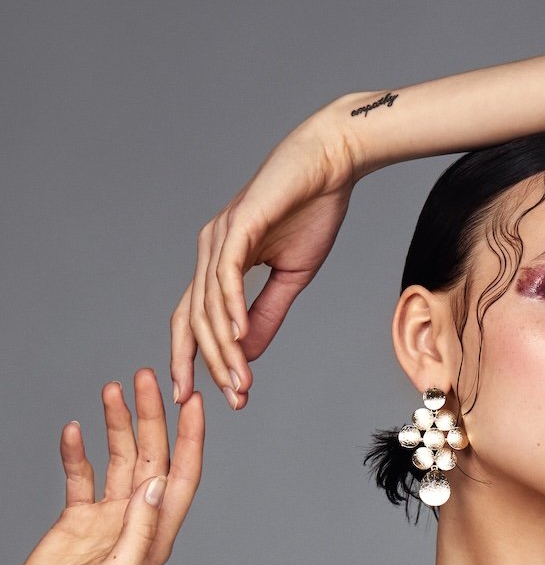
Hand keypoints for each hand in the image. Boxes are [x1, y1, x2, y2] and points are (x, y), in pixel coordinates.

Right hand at [0, 369, 204, 564]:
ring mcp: (109, 519)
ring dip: (119, 425)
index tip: (194, 402)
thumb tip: (158, 482)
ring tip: (114, 388)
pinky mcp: (78, 520)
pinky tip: (76, 428)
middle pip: (153, 457)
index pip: (182, 476)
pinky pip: (81, 475)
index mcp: (157, 536)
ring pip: (119, 459)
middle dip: (153, 416)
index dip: (190, 438)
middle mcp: (139, 522)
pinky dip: (79, 451)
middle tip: (146, 376)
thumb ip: (141, 529)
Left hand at [170, 109, 357, 409]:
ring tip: (240, 380)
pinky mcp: (238, 224)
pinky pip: (226, 275)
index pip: (195, 320)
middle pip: (193, 319)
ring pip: (209, 304)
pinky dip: (230, 309)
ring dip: (224, 348)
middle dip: (207, 365)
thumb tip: (249, 353)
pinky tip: (239, 338)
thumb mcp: (292, 277)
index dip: (193, 359)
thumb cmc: (312, 211)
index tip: (198, 397)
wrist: (331, 164)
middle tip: (228, 400)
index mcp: (219, 263)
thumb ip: (268, 314)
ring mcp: (219, 236)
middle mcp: (210, 251)